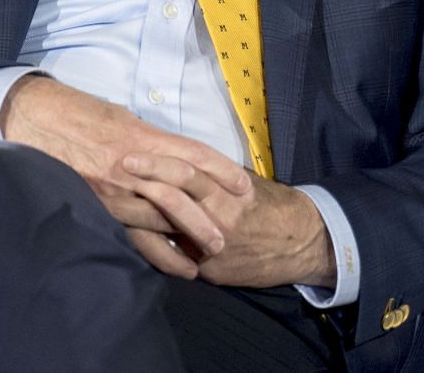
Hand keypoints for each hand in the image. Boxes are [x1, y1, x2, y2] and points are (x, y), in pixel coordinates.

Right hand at [0, 76, 251, 270]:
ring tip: (208, 257)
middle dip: (207, 219)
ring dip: (185, 240)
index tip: (244, 187)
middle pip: (179, 197)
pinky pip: (130, 235)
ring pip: (157, 221)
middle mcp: (131, 166)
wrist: (38, 118)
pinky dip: (154, 251)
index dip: (221, 172)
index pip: (192, 156)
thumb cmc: (84, 113)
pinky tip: (172, 264)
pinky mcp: (97, 206)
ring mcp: (112, 190)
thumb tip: (177, 157)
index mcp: (143, 138)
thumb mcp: (125, 118)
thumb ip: (153, 140)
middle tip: (230, 237)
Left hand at [119, 157, 334, 289]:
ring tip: (122, 200)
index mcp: (229, 192)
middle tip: (122, 165)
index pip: (188, 173)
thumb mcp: (247, 184)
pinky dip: (158, 246)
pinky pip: (178, 258)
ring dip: (144, 213)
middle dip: (147, 180)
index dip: (159, 163)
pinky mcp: (211, 272)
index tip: (135, 152)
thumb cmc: (272, 205)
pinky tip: (138, 234)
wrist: (301, 244)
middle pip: (176, 197)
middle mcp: (220, 219)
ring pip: (172, 228)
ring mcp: (213, 249)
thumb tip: (182, 159)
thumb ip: (215, 176)